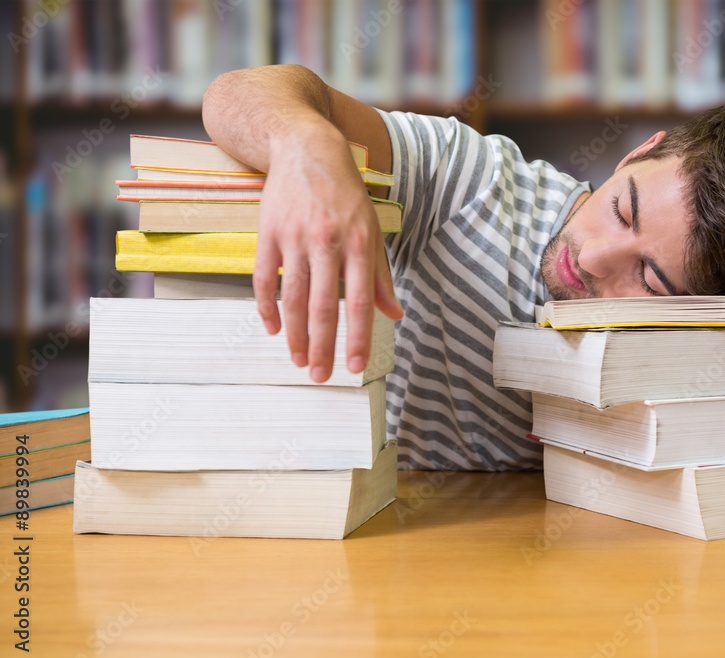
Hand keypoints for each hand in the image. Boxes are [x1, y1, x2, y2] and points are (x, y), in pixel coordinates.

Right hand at [254, 119, 402, 381]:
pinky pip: (264, 279)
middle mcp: (327, 242)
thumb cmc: (345, 194)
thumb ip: (380, 275)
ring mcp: (294, 238)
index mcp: (359, 243)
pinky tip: (274, 329)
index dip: (358, 337)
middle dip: (322, 346)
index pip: (360, 301)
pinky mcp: (268, 233)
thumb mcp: (371, 228)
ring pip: (294, 297)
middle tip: (320, 376)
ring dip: (295, 335)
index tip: (355, 367)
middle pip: (324, 306)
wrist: (306, 148)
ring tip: (299, 361)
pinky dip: (267, 307)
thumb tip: (394, 314)